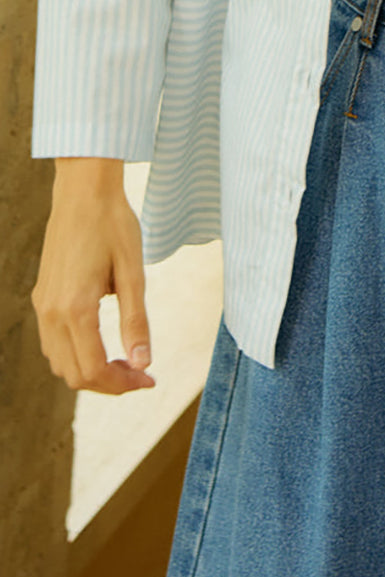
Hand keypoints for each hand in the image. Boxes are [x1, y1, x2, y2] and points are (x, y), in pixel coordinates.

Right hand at [32, 159, 154, 393]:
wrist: (83, 192)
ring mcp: (42, 305)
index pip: (92, 370)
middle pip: (73, 374)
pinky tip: (102, 342)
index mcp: (75, 308)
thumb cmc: (114, 225)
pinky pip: (53, 342)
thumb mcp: (133, 272)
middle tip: (141, 375)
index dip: (122, 385)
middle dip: (108, 383)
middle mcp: (51, 312)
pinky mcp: (42, 296)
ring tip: (124, 361)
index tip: (149, 381)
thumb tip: (142, 364)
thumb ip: (136, 321)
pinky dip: (76, 354)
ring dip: (90, 371)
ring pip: (59, 362)